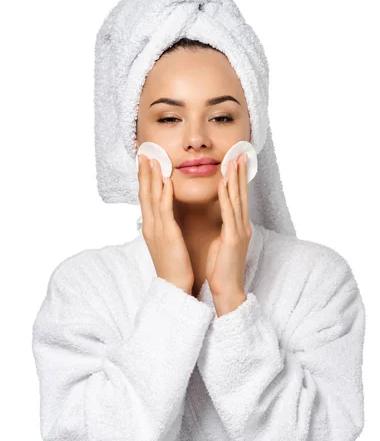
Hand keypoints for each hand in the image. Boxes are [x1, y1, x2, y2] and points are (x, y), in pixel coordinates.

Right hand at [137, 155, 193, 294]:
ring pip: (152, 198)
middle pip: (145, 194)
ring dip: (152, 177)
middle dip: (144, 173)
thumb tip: (166, 216)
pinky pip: (165, 211)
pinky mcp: (167, 235)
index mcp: (151, 227)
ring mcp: (156, 230)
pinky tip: (166, 181)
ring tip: (153, 159)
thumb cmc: (174, 266)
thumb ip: (165, 227)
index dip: (145, 179)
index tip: (145, 163)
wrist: (174, 287)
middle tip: (144, 153)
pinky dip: (164, 194)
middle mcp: (150, 226)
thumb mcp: (167, 243)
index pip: (146, 198)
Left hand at [205, 153, 251, 298]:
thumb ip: (224, 229)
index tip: (237, 163)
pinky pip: (229, 214)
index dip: (239, 180)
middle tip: (240, 153)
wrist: (227, 290)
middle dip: (241, 173)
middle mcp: (242, 226)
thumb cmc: (222, 269)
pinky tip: (224, 184)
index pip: (239, 199)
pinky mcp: (233, 238)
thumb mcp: (223, 244)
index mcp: (239, 227)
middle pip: (242, 194)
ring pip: (238, 200)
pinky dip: (227, 197)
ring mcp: (239, 231)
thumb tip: (221, 219)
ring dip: (236, 179)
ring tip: (234, 160)